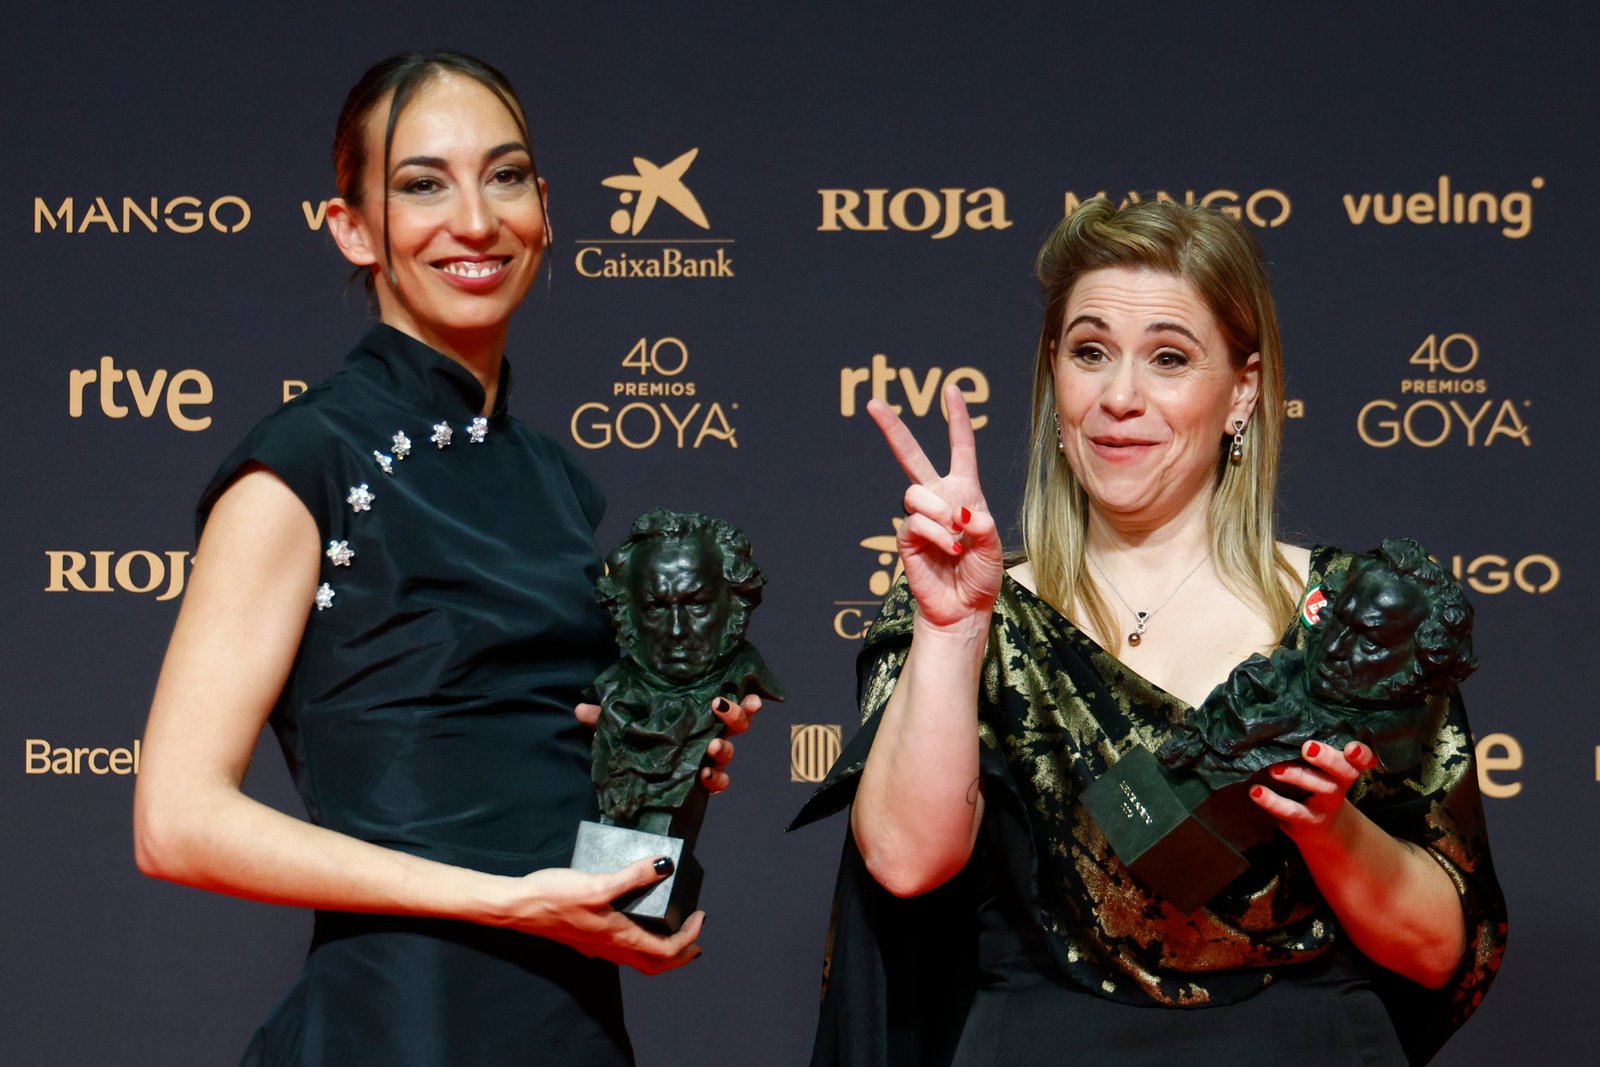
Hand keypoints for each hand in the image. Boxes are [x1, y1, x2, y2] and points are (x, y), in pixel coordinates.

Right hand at [505, 858, 703, 974]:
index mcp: (620, 938)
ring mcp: (598, 946)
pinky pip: (622, 949)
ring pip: (639, 958)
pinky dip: (641, 942)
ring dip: (661, 950)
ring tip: (673, 930)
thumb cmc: (556, 897)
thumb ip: (633, 876)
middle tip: (695, 936)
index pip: (667, 951)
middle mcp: (612, 948)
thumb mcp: (598, 883)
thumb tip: (666, 865)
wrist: (519, 907)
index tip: (699, 916)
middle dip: (681, 954)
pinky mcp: (587, 939)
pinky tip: (636, 922)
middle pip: (655, 964)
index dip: (689, 937)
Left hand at [573, 693, 760, 794]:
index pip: (721, 702)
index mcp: (693, 715)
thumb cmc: (634, 743)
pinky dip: (715, 779)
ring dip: (724, 749)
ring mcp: (705, 761)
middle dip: (736, 717)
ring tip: (712, 748)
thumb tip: (581, 709)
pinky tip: (704, 776)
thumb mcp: (619, 727)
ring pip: (728, 753)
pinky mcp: (701, 785)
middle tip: (722, 710)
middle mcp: (705, 735)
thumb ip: (604, 717)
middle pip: (735, 725)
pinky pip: (718, 782)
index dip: (738, 698)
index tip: (747, 693)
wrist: (634, 787)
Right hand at [868, 382, 1002, 627]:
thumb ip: (982, 526)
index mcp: (964, 491)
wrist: (963, 607)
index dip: (956, 419)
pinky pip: (916, 522)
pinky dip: (938, 535)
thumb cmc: (981, 575)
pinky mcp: (907, 537)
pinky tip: (949, 550)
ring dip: (939, 512)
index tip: (950, 391)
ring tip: (955, 538)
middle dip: (893, 429)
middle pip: (911, 456)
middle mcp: (939, 498)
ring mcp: (921, 517)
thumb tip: (960, 512)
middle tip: (874, 404)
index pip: (960, 448)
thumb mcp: (994, 547)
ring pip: (914, 492)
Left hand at [1249, 739, 1378, 845]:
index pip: (1362, 759)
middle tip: (1308, 747)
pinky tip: (1256, 791)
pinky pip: (1292, 810)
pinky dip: (1272, 801)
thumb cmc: (1316, 785)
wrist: (1322, 830)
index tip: (1352, 747)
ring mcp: (1325, 804)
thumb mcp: (1319, 768)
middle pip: (1344, 771)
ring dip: (1298, 776)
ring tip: (1274, 769)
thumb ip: (1312, 749)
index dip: (1362, 754)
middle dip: (1328, 758)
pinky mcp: (1307, 820)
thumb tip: (1280, 722)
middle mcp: (1339, 784)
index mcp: (1345, 767)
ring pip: (1320, 789)